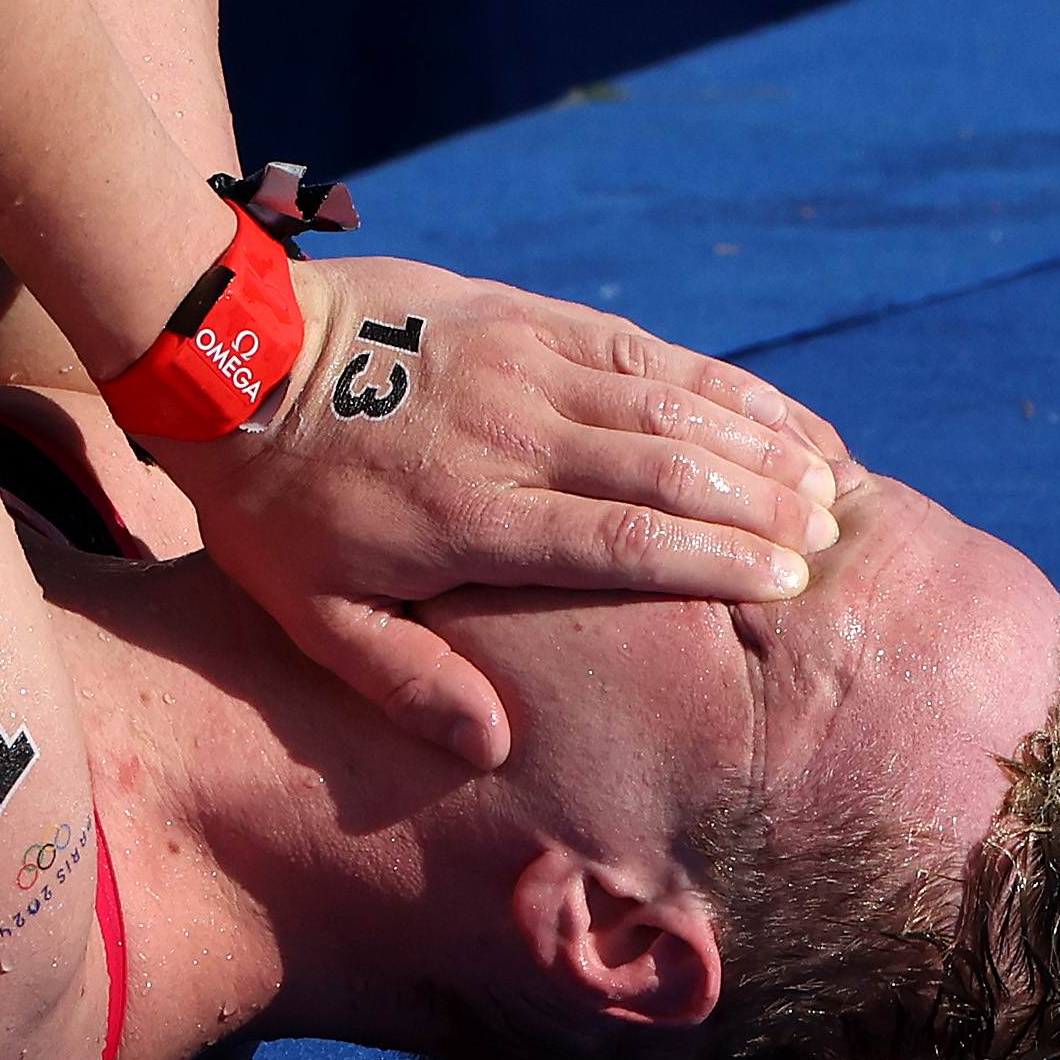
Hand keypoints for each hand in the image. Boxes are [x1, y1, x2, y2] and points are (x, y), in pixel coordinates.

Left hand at [149, 255, 853, 769]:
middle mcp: (512, 432)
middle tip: (830, 543)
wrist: (229, 353)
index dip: (713, 562)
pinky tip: (763, 408)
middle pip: (667, 469)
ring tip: (828, 481)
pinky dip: (713, 378)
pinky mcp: (520, 314)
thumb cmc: (269, 500)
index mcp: (470, 514)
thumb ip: (404, 680)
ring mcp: (520, 361)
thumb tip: (493, 746)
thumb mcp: (309, 612)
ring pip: (669, 400)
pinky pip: (637, 346)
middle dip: (761, 505)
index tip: (787, 585)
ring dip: (757, 439)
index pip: (620, 541)